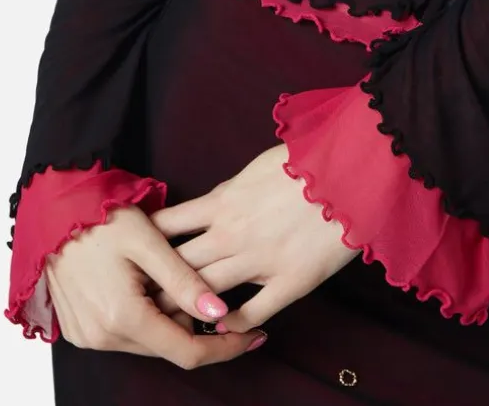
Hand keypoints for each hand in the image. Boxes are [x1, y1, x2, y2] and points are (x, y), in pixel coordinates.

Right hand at [44, 202, 266, 366]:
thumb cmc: (100, 216)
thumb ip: (185, 280)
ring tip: (191, 292)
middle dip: (201, 333)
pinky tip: (157, 292)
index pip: (186, 352)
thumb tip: (219, 313)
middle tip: (228, 309)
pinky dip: (147, 319)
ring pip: (147, 342)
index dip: (224, 347)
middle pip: (168, 348)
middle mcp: (102, 336)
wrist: (51, 211)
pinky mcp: (79, 329)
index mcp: (123, 316)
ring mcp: (87, 336)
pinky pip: (125, 335)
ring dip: (172, 323)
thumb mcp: (149, 240)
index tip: (254, 336)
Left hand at [148, 143, 360, 333]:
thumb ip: (232, 189)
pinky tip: (223, 329)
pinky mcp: (290, 281)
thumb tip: (214, 202)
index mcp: (223, 200)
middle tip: (137, 300)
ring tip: (168, 323)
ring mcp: (259, 260)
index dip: (148, 243)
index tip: (134, 254)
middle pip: (178, 266)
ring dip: (185, 309)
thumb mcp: (259, 164)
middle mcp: (233, 233)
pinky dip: (231, 325)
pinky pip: (251, 312)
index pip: (169, 226)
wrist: (355, 168)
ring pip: (206, 293)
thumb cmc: (310, 158)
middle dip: (154, 285)